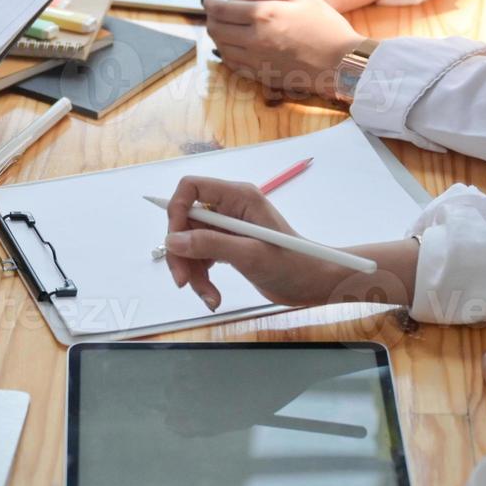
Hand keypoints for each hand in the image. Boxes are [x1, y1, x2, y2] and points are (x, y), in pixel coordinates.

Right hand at [162, 176, 364, 309]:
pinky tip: (214, 296)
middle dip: (182, 253)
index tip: (174, 242)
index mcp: (238, 197)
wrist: (314, 285)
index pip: (191, 188)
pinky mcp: (228, 247)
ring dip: (193, 272)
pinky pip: (201, 258)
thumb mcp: (250, 255)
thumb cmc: (292, 264)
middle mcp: (229, 208)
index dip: (176, 210)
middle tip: (183, 281)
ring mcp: (228, 228)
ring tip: (210, 297)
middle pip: (186, 222)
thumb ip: (210, 245)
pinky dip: (202, 278)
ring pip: (190, 244)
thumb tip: (172, 241)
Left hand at [205, 0, 366, 98]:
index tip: (207, 0)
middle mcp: (254, 39)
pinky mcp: (261, 75)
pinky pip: (233, 64)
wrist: (342, 64)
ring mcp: (256, 60)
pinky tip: (235, 47)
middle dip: (212, 18)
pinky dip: (227, 53)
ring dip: (219, 36)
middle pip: (215, 29)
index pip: (221, 9)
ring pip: (221, 48)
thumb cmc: (327, 27)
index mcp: (263, 15)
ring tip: (226, 28)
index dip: (210, 3)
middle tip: (217, 12)